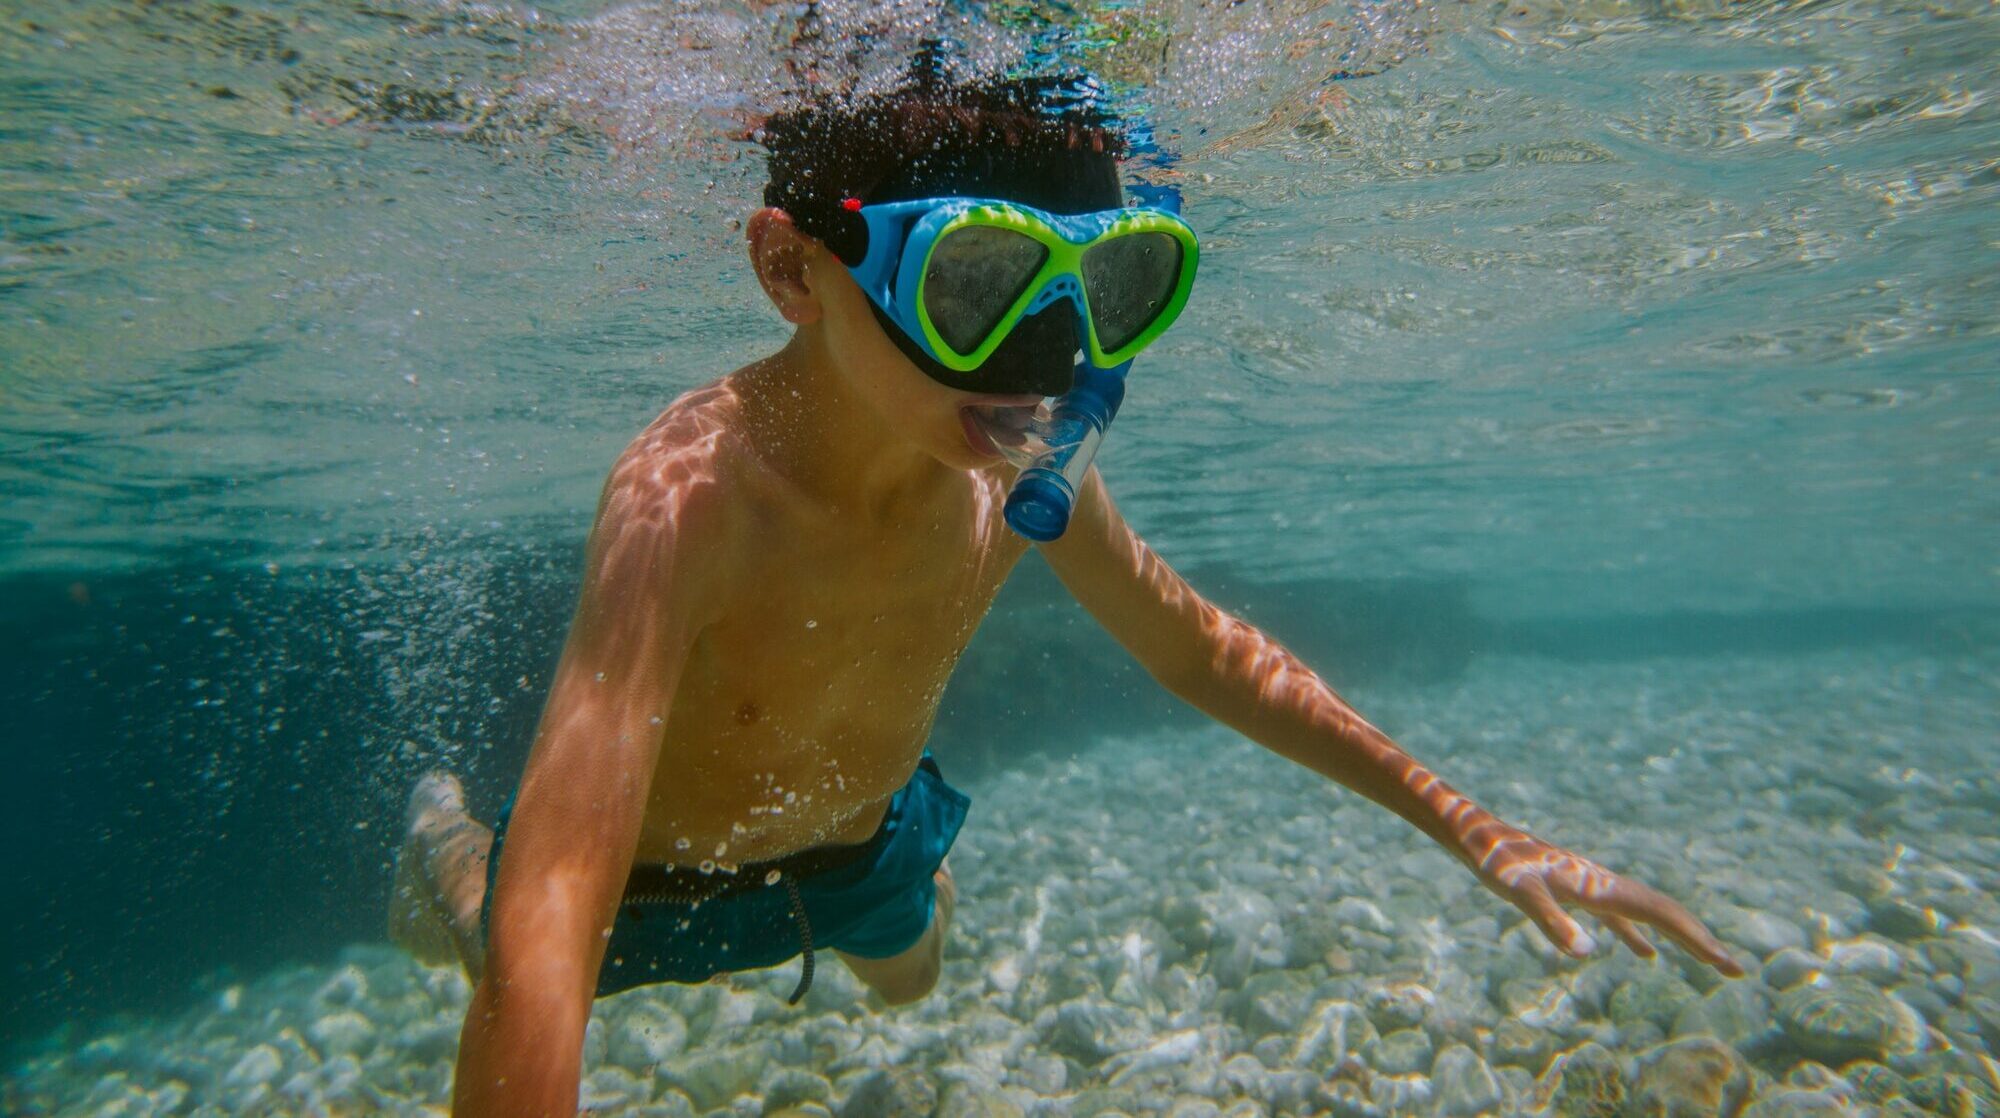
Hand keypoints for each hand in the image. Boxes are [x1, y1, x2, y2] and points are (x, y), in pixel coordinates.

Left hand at [1468, 824, 1743, 975]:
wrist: (1479, 834)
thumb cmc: (1497, 862)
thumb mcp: (1520, 893)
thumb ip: (1551, 922)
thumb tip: (1588, 953)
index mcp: (1601, 886)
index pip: (1661, 914)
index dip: (1695, 939)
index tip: (1727, 963)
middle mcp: (1605, 884)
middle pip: (1665, 912)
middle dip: (1700, 941)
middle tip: (1736, 969)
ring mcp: (1594, 887)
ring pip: (1647, 914)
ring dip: (1678, 937)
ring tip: (1708, 960)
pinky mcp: (1577, 891)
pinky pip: (1620, 917)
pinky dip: (1639, 935)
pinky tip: (1644, 954)